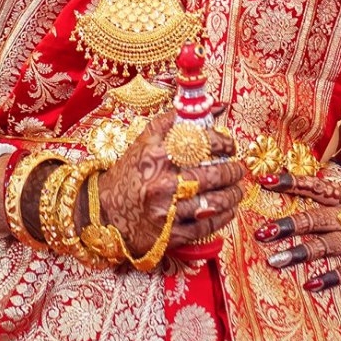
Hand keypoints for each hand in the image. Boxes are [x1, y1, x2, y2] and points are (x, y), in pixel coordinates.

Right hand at [100, 110, 245, 256]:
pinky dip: (223, 216)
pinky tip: (228, 209)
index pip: (202, 143)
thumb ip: (179, 120)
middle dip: (233, 171)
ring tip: (237, 189)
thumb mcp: (146, 140)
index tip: (229, 145)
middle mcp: (162, 184)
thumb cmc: (130, 172)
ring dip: (233, 195)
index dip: (224, 143)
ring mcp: (166, 212)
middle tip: (237, 168)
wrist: (103, 211)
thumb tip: (216, 105)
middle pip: (213, 175)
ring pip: (214, 202)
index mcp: (156, 156)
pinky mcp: (170, 235)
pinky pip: (207, 226)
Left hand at [252, 164, 340, 292]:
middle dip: (288, 224)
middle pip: (317, 217)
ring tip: (275, 260)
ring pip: (329, 243)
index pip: (317, 186)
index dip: (292, 182)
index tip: (265, 180)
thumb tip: (332, 167)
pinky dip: (333, 276)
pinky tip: (312, 284)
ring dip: (301, 252)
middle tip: (261, 231)